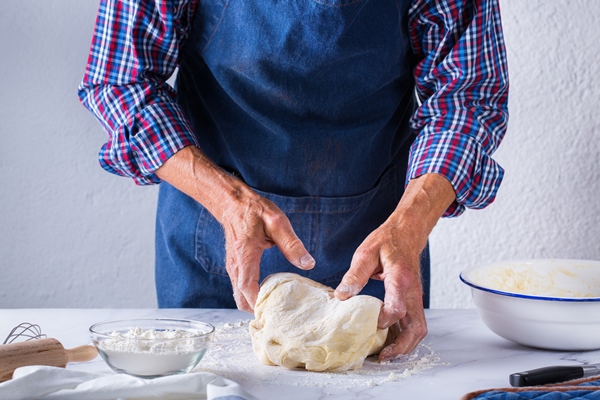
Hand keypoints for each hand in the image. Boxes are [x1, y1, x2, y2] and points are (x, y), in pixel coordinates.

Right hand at [220, 188, 314, 311]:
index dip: (258, 303)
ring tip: (274, 308)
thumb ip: (292, 244)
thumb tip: (308, 264)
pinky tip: (267, 293)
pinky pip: (239, 286)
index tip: (272, 313)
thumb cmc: (254, 210)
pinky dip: (250, 295)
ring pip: (238, 294)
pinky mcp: (235, 264)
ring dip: (252, 303)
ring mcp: (233, 265)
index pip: (247, 287)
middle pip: (240, 298)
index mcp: (245, 255)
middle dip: (256, 310)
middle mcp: (236, 264)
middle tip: (277, 316)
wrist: (233, 202)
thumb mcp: (277, 223)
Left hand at [334, 173, 455, 359]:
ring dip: (405, 346)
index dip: (384, 321)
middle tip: (382, 357)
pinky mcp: (413, 300)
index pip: (398, 308)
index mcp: (400, 278)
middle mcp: (412, 292)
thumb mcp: (365, 252)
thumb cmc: (386, 241)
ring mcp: (415, 298)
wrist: (406, 232)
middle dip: (401, 347)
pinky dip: (405, 337)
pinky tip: (389, 342)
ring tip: (384, 354)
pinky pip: (414, 324)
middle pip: (416, 328)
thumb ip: (354, 275)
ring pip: (418, 329)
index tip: (369, 324)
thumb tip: (341, 296)